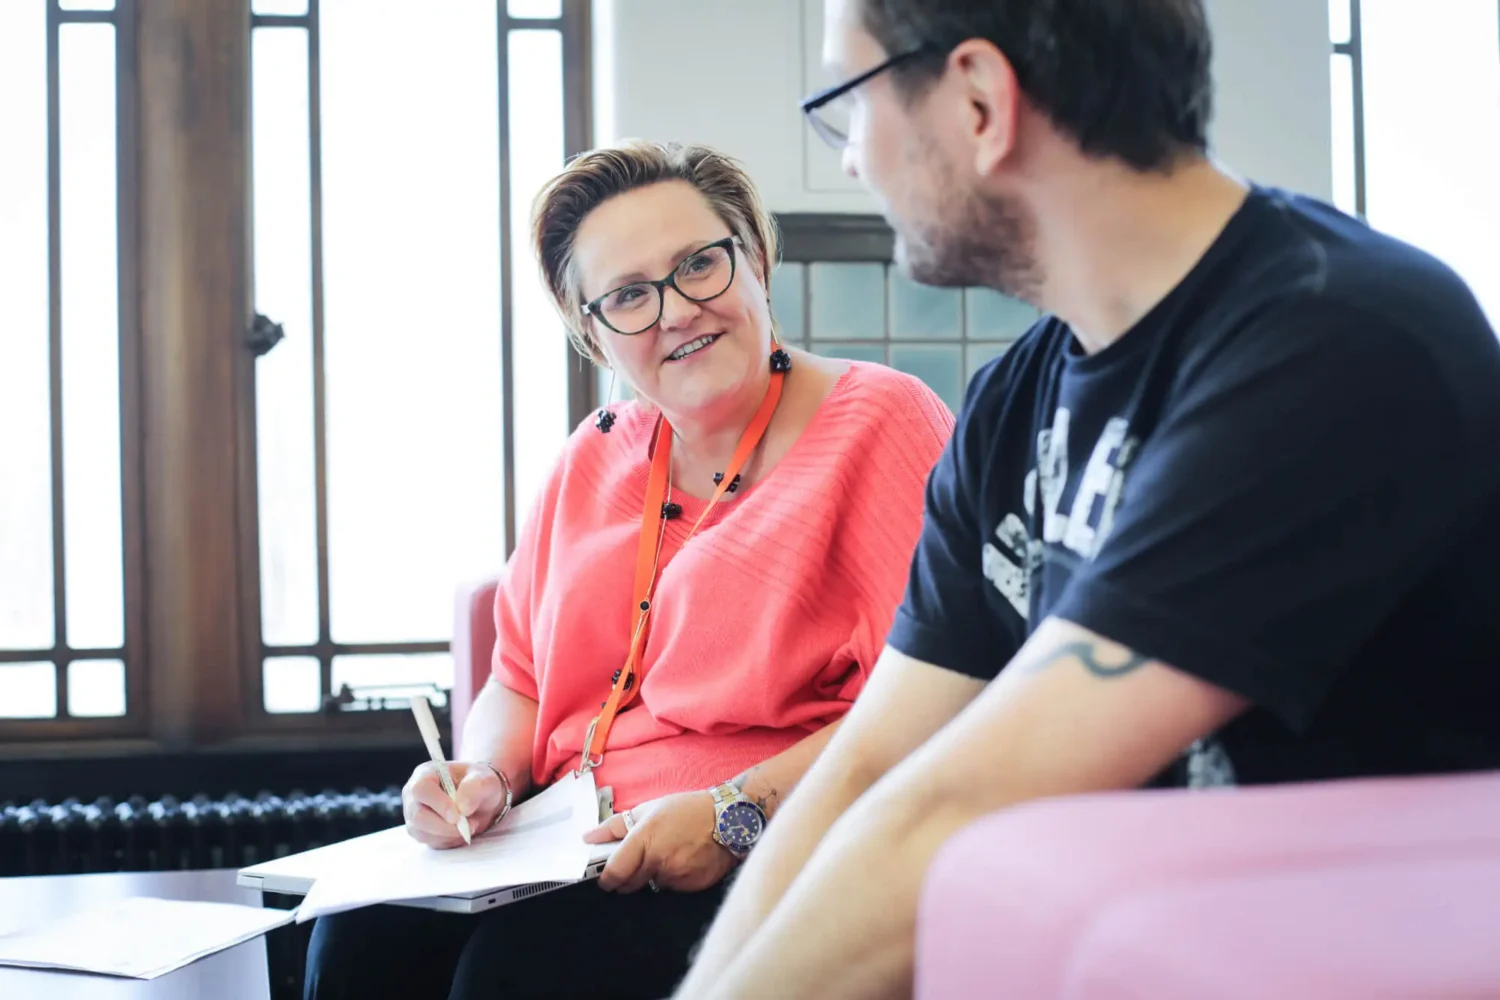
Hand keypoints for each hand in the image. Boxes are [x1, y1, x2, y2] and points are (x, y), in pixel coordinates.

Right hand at [402, 761, 507, 848]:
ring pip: (422, 832)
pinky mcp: (420, 831)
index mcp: (425, 774)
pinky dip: (449, 841)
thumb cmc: (480, 784)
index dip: (438, 804)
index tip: (458, 815)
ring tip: (470, 824)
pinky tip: (461, 831)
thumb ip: (476, 787)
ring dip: (450, 834)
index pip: (421, 789)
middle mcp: (414, 795)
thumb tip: (462, 807)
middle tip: (471, 824)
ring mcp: (414, 814)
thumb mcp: (486, 779)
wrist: (482, 799)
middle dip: (445, 826)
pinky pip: (429, 842)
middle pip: (418, 816)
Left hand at [585, 791, 735, 893]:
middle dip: (629, 877)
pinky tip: (684, 861)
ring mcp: (676, 875)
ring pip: (651, 886)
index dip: (607, 879)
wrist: (729, 819)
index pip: (614, 873)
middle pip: (629, 885)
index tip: (607, 877)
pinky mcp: (691, 886)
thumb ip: (615, 826)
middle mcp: (658, 860)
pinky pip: (672, 888)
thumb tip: (588, 838)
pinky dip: (673, 879)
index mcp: (644, 839)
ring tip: (669, 854)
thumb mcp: (648, 809)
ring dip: (653, 876)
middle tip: (641, 860)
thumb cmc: (687, 810)